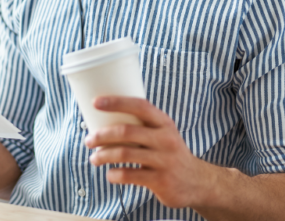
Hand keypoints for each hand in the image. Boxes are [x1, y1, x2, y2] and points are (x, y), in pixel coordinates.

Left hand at [84, 96, 217, 209]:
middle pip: (126, 131)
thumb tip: (102, 118)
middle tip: (88, 140)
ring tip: (94, 159)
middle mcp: (166, 139)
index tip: (95, 102)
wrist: (196, 182)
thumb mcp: (162, 134)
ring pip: (125, 154)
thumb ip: (141, 125)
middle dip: (102, 135)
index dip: (116, 102)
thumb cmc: (168, 153)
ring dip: (103, 156)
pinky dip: (114, 175)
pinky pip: (129, 175)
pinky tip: (110, 174)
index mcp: (164, 123)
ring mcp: (164, 160)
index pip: (140, 105)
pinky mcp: (161, 180)